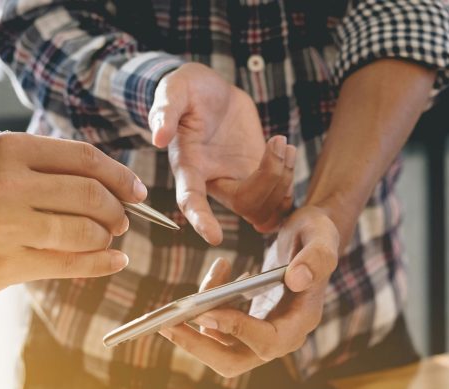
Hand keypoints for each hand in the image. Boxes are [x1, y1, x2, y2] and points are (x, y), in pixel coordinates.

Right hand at [0, 133, 147, 300]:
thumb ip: (40, 172)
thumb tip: (108, 188)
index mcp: (6, 149)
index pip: (84, 158)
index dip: (120, 177)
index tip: (136, 191)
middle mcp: (8, 182)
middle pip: (91, 195)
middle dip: (117, 212)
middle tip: (122, 221)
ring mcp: (6, 225)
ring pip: (84, 232)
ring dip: (106, 239)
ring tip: (108, 242)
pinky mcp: (5, 263)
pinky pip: (69, 263)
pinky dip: (100, 264)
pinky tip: (112, 262)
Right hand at [150, 63, 295, 243]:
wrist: (210, 90)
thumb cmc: (187, 90)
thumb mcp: (174, 90)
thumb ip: (166, 111)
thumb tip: (158, 138)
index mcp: (190, 167)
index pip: (191, 201)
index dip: (201, 220)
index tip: (214, 237)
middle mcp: (214, 181)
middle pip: (245, 205)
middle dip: (270, 179)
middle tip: (278, 142)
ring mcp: (238, 181)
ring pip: (266, 207)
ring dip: (283, 180)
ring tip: (284, 144)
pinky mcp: (257, 176)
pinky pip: (278, 198)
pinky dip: (289, 181)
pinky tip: (288, 153)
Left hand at [158, 206, 339, 376]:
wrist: (311, 238)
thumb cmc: (317, 233)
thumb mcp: (322, 234)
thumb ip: (316, 257)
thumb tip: (296, 279)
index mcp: (303, 320)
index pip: (268, 342)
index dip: (237, 330)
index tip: (206, 312)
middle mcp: (283, 335)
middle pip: (236, 361)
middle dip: (199, 348)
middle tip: (168, 326)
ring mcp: (263, 333)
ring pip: (220, 349)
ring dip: (195, 328)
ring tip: (182, 298)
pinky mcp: (249, 325)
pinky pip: (218, 328)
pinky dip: (207, 307)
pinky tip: (216, 274)